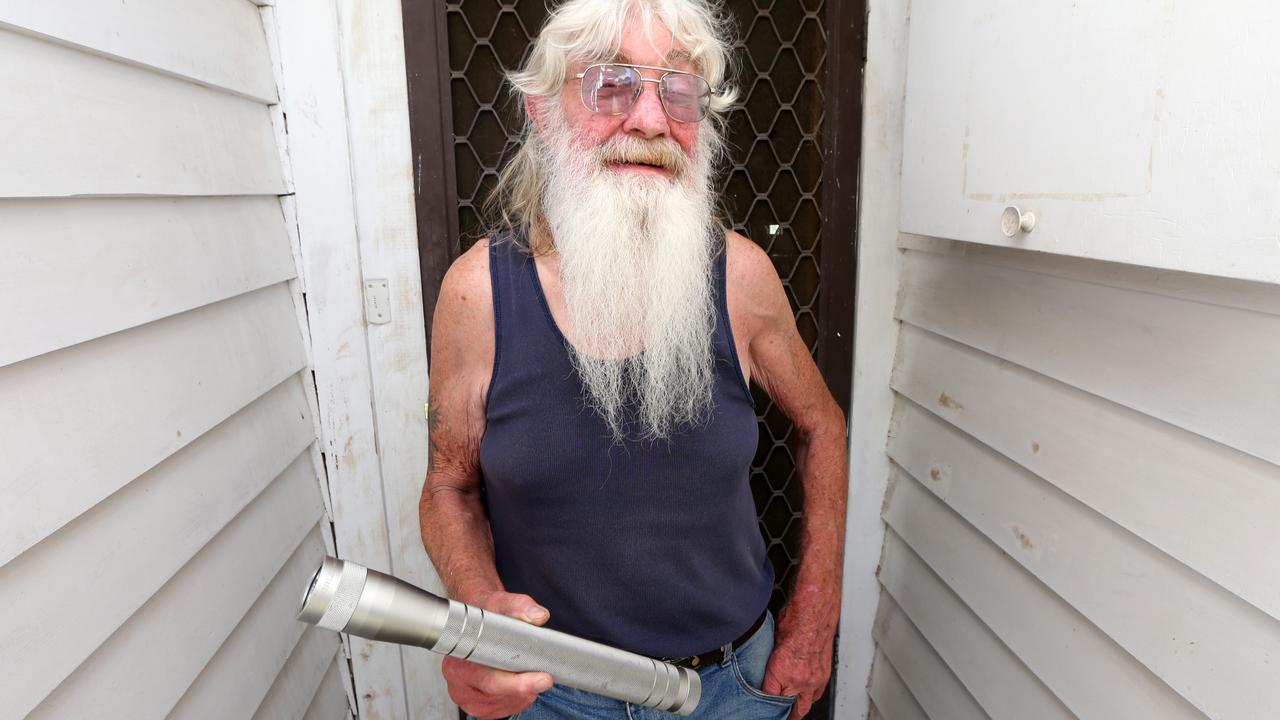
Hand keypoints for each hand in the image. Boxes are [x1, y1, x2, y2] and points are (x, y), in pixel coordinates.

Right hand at [440, 592, 553, 718]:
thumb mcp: (501, 603)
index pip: (489, 680)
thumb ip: (520, 607)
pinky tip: (519, 685)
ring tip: (528, 675)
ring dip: (522, 694)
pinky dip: (517, 700)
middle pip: (499, 696)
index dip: (518, 682)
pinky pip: (504, 710)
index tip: (541, 678)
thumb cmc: (483, 616)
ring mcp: (467, 697)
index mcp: (459, 660)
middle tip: (544, 677)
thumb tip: (537, 616)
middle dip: (525, 688)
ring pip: (505, 705)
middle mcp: (459, 682)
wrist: (472, 624)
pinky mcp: (478, 707)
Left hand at [761, 605, 835, 718]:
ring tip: (791, 711)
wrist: (814, 612)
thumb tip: (764, 669)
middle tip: (777, 715)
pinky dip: (811, 697)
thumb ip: (768, 661)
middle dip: (784, 713)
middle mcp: (799, 679)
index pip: (768, 697)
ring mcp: (814, 678)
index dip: (763, 703)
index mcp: (782, 671)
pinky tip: (806, 697)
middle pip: (791, 708)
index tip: (759, 706)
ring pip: (805, 704)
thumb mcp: (771, 642)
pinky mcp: (824, 675)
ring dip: (798, 707)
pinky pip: (817, 694)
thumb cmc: (794, 621)